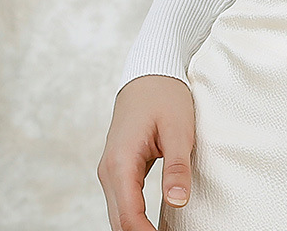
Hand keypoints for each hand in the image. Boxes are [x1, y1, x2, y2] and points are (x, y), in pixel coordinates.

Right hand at [97, 74, 195, 230]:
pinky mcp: (118, 170)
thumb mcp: (178, 128)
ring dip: (136, 230)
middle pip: (119, 221)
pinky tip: (153, 227)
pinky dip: (135, 219)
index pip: (129, 216)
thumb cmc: (165, 95)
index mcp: (120, 163)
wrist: (149, 73)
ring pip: (118, 215)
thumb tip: (178, 202)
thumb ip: (177, 167)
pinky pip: (123, 203)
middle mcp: (108, 171)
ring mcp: (110, 171)